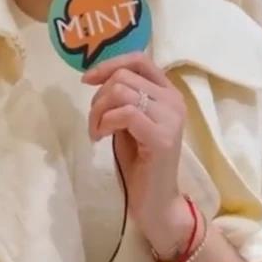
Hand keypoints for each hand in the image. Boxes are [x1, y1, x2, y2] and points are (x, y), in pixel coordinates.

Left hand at [82, 52, 191, 254]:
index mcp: (168, 92)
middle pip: (123, 76)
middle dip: (98, 98)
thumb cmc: (139, 161)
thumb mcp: (127, 120)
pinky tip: (101, 138)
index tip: (87, 80)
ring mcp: (171, 118)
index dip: (110, 64)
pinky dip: (105, 123)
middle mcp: (174, 100)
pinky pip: (124, 114)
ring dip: (98, 111)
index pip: (140, 59)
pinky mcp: (162, 137)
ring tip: (96, 131)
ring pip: (121, 91)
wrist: (156, 202)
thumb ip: (121, 97)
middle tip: (94, 123)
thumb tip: (96, 76)